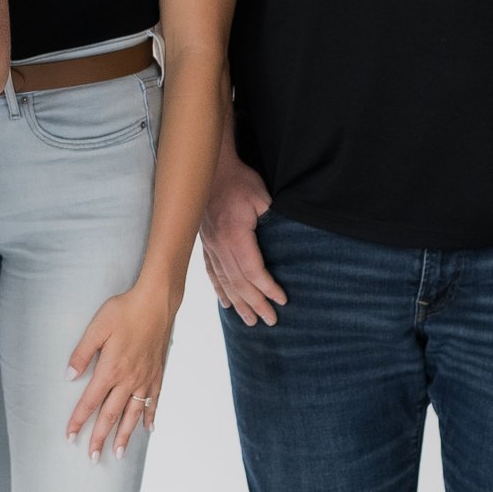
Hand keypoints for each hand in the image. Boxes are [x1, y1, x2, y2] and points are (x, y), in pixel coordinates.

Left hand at [64, 280, 178, 460]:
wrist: (157, 302)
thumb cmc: (124, 311)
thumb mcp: (96, 328)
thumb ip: (82, 353)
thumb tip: (68, 376)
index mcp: (110, 369)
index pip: (90, 402)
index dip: (78, 421)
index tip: (70, 437)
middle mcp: (129, 380)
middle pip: (111, 416)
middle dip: (100, 438)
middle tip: (92, 457)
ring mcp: (145, 379)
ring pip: (133, 414)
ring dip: (124, 435)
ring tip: (118, 453)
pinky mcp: (158, 374)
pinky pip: (154, 402)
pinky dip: (150, 417)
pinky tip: (148, 429)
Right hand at [200, 153, 284, 326]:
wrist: (208, 170)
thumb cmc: (238, 181)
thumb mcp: (262, 197)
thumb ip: (272, 221)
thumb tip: (286, 240)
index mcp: (235, 236)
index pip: (253, 271)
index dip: (268, 288)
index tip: (282, 300)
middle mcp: (219, 246)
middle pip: (239, 282)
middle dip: (255, 304)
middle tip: (270, 321)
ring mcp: (210, 246)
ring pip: (224, 281)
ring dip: (238, 303)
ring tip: (250, 321)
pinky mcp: (205, 244)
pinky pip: (211, 272)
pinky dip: (220, 290)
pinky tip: (225, 303)